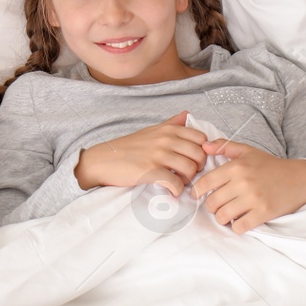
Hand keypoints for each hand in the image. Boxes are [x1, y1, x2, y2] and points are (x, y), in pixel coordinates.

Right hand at [73, 111, 206, 193]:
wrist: (103, 160)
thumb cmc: (128, 147)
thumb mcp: (151, 131)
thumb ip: (171, 123)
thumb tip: (187, 114)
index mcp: (168, 129)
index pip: (201, 138)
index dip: (202, 152)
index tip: (193, 161)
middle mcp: (165, 139)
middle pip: (199, 155)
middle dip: (198, 168)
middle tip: (187, 175)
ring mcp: (158, 154)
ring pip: (190, 169)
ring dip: (188, 180)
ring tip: (178, 183)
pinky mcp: (150, 171)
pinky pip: (175, 183)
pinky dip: (176, 190)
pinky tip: (171, 191)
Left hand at [189, 141, 305, 232]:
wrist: (300, 179)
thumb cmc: (271, 165)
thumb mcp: (248, 151)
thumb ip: (225, 146)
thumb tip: (204, 146)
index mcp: (236, 167)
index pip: (205, 183)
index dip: (197, 192)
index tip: (197, 196)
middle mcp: (242, 183)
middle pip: (212, 203)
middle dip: (211, 207)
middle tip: (217, 206)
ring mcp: (253, 199)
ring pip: (222, 216)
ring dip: (222, 218)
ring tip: (227, 214)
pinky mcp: (263, 213)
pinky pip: (239, 227)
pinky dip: (236, 226)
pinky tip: (240, 220)